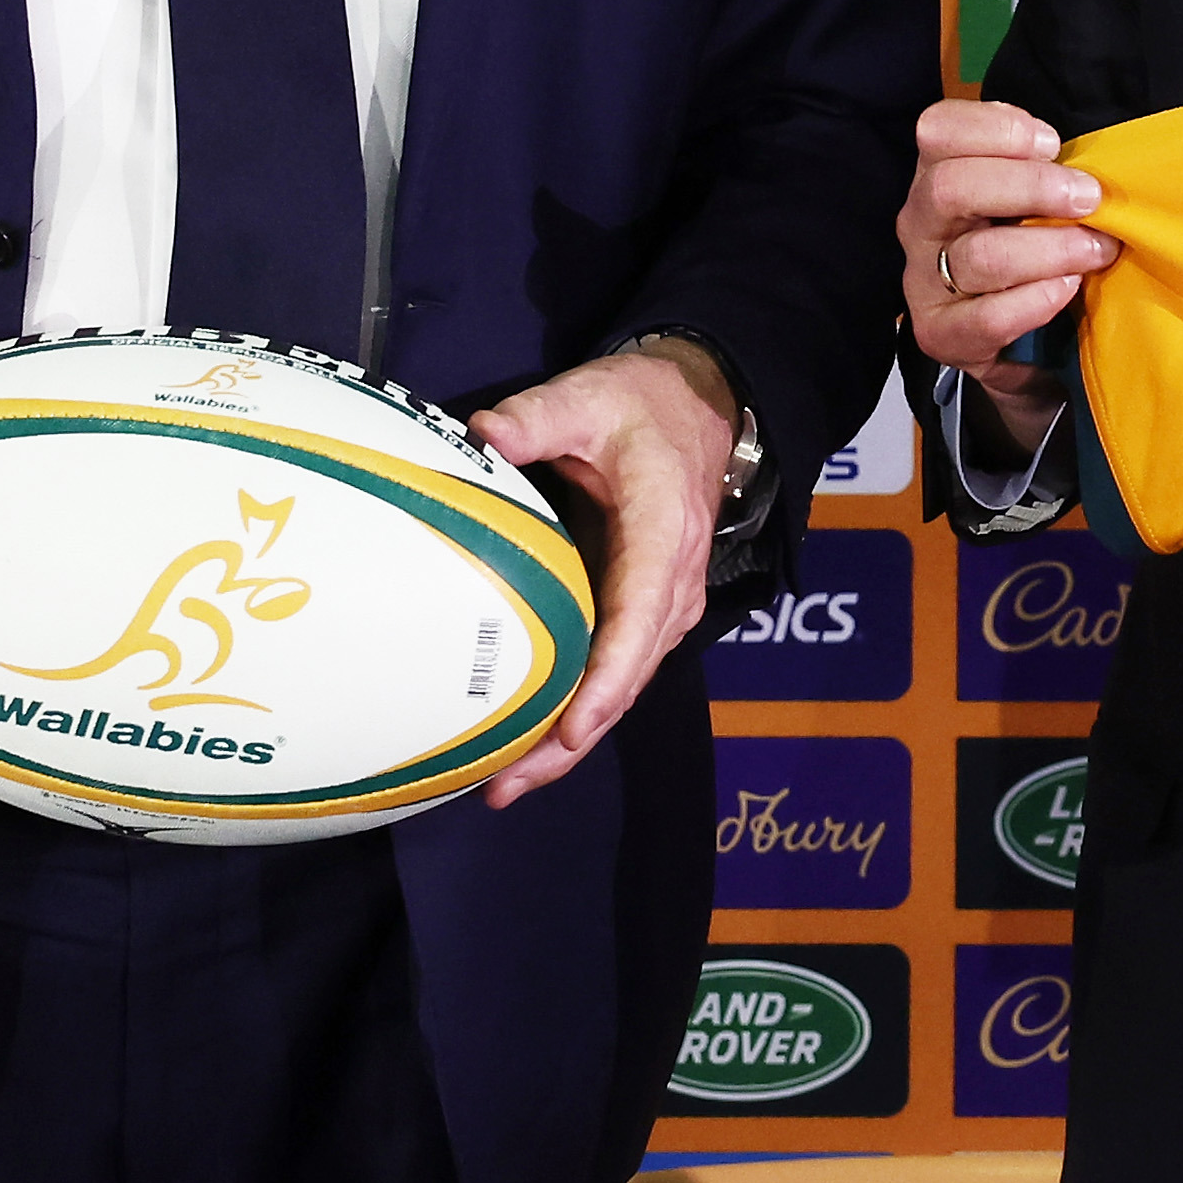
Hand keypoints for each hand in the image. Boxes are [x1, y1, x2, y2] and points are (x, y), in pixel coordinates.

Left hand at [468, 337, 731, 806]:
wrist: (703, 405)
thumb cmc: (645, 405)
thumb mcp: (589, 397)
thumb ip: (535, 418)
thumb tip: (480, 438)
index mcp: (661, 532)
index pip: (639, 617)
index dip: (606, 679)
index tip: (568, 728)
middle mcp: (674, 581)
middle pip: (629, 676)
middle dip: (572, 739)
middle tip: (506, 785)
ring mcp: (669, 602)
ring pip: (626, 685)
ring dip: (572, 737)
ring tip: (507, 781)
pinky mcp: (653, 611)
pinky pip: (621, 671)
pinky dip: (582, 711)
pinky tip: (533, 739)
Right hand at [903, 98, 1112, 457]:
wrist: (1020, 343)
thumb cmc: (1031, 246)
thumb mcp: (1033, 197)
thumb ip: (1045, 169)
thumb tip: (1092, 159)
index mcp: (939, 173)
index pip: (938, 129)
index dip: (996, 128)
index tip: (1053, 144)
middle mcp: (921, 222)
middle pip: (949, 187)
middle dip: (1030, 187)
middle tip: (1088, 197)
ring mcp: (922, 280)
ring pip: (978, 256)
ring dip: (1051, 249)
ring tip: (1096, 250)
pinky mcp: (939, 334)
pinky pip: (988, 317)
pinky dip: (1037, 301)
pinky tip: (1067, 290)